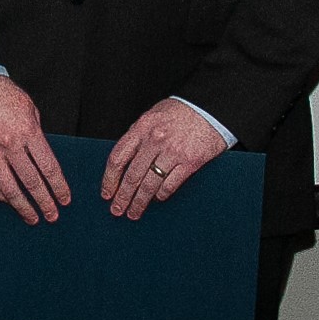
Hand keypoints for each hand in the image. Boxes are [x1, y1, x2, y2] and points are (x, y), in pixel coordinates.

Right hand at [0, 74, 68, 225]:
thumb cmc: (0, 93)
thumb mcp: (28, 107)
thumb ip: (36, 132)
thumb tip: (42, 156)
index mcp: (28, 131)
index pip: (49, 167)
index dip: (59, 186)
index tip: (65, 199)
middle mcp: (10, 144)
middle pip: (32, 182)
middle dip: (45, 202)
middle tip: (52, 215)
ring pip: (10, 189)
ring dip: (23, 206)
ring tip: (32, 217)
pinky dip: (1, 196)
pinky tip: (9, 202)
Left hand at [98, 98, 231, 219]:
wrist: (211, 107)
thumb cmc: (181, 111)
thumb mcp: (153, 116)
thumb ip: (138, 135)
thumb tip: (124, 160)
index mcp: (142, 127)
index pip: (118, 158)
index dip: (109, 179)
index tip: (107, 192)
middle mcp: (155, 140)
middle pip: (132, 176)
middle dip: (122, 197)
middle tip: (117, 209)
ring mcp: (173, 152)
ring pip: (149, 184)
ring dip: (140, 202)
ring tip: (134, 212)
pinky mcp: (191, 161)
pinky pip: (170, 184)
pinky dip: (161, 195)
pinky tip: (157, 199)